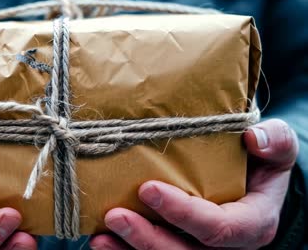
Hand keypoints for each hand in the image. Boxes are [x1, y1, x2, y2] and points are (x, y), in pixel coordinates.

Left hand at [90, 119, 297, 249]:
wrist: (252, 181)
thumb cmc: (262, 164)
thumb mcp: (277, 149)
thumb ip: (274, 141)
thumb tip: (253, 138)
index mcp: (252, 223)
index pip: (218, 228)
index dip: (183, 213)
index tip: (148, 188)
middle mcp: (227, 246)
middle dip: (148, 238)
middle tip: (114, 216)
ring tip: (100, 238)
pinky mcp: (181, 247)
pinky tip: (103, 242)